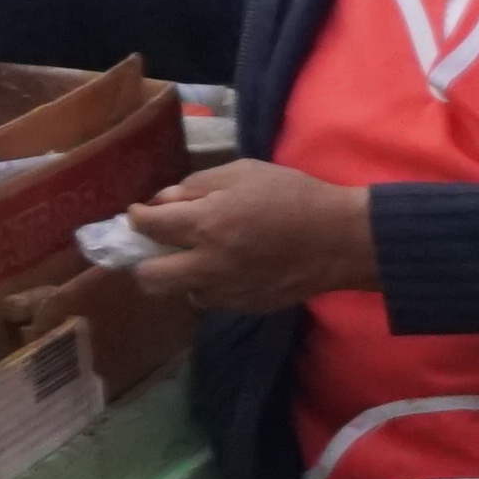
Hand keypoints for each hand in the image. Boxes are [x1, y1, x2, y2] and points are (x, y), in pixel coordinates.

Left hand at [120, 162, 381, 313]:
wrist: (342, 239)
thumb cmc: (295, 196)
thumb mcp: (244, 172)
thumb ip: (197, 184)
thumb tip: (163, 200)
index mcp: (206, 224)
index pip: (148, 226)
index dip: (137, 217)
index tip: (141, 213)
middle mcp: (208, 264)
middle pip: (148, 277)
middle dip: (144, 260)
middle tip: (161, 245)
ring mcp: (227, 290)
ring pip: (181, 292)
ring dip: (183, 274)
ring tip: (203, 257)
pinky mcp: (246, 305)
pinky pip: (213, 299)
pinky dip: (212, 285)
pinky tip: (232, 267)